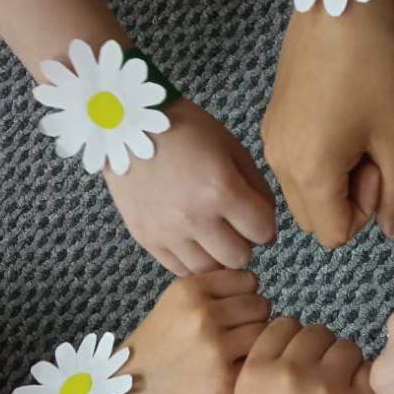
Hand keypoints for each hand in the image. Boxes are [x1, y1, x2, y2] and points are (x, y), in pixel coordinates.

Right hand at [105, 98, 275, 274]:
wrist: (127, 124)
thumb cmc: (185, 129)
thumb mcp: (231, 147)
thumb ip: (256, 186)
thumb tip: (267, 221)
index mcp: (221, 189)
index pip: (263, 231)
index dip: (265, 225)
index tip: (257, 218)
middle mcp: (194, 216)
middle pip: (239, 258)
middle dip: (244, 244)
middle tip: (235, 228)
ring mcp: (167, 231)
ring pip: (209, 270)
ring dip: (217, 255)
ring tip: (213, 235)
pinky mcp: (146, 238)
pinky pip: (179, 269)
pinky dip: (192, 259)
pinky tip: (192, 240)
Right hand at [120, 269, 269, 393]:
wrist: (133, 391)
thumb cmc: (159, 344)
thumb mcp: (174, 301)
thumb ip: (212, 289)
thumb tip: (254, 285)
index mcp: (190, 290)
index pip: (248, 280)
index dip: (245, 294)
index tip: (233, 307)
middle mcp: (203, 315)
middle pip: (260, 304)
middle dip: (252, 317)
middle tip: (233, 332)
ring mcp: (215, 348)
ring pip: (264, 332)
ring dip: (254, 341)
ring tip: (233, 350)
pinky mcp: (225, 379)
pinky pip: (257, 361)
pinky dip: (249, 364)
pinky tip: (230, 368)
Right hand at [233, 318, 379, 393]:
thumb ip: (269, 372)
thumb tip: (297, 347)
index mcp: (257, 372)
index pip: (284, 325)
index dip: (295, 341)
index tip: (301, 360)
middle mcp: (291, 372)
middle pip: (317, 332)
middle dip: (322, 352)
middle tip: (323, 381)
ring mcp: (329, 386)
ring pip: (347, 347)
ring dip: (346, 365)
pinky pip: (370, 371)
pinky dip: (365, 384)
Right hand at [262, 0, 393, 247]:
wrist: (341, 3)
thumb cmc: (375, 66)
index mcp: (309, 171)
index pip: (334, 234)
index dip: (365, 212)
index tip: (379, 170)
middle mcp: (279, 163)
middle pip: (314, 219)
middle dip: (347, 200)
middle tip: (370, 153)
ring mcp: (271, 141)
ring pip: (304, 193)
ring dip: (335, 180)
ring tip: (358, 135)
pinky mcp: (272, 123)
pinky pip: (295, 166)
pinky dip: (320, 160)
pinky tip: (342, 121)